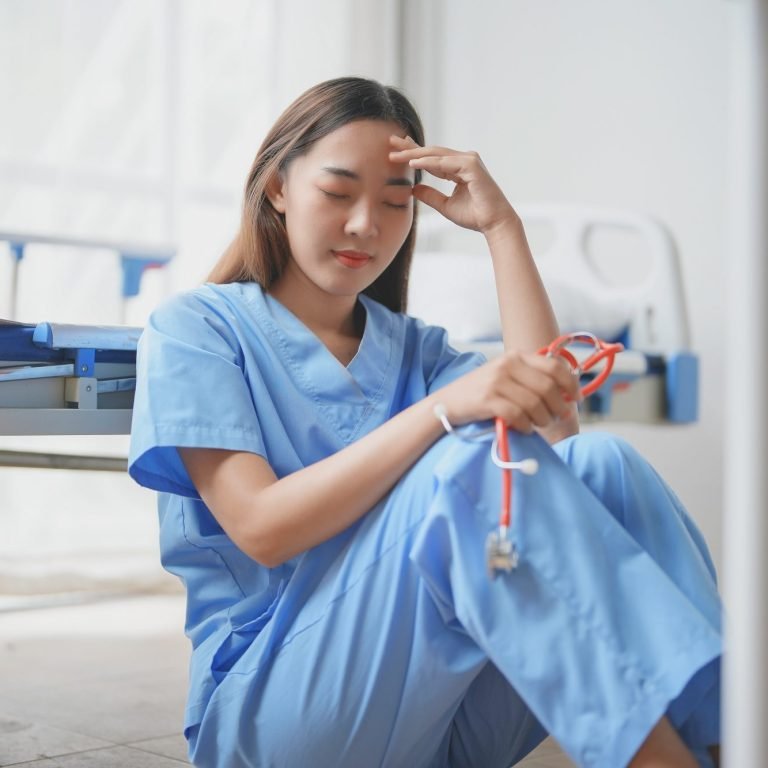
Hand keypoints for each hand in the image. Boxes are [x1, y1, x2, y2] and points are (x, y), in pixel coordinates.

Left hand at [389, 135, 516, 234]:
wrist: (493, 223)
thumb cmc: (474, 215)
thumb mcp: (445, 205)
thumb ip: (430, 195)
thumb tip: (413, 188)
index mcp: (458, 168)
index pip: (432, 157)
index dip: (414, 152)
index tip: (396, 150)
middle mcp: (464, 160)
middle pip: (432, 151)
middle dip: (410, 147)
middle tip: (390, 143)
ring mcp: (469, 161)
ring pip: (436, 155)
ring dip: (415, 154)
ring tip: (396, 155)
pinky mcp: (471, 165)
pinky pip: (444, 163)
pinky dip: (428, 162)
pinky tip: (412, 163)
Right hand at [432, 352, 580, 434]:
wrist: (445, 404)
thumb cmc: (480, 395)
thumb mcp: (505, 377)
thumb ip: (531, 380)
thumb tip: (567, 394)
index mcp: (515, 356)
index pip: (554, 366)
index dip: (571, 383)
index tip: (576, 398)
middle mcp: (507, 364)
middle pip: (548, 387)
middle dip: (558, 406)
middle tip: (557, 418)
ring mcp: (496, 381)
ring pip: (535, 403)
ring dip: (542, 419)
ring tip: (538, 425)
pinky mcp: (488, 399)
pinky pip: (518, 415)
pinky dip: (526, 425)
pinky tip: (523, 428)